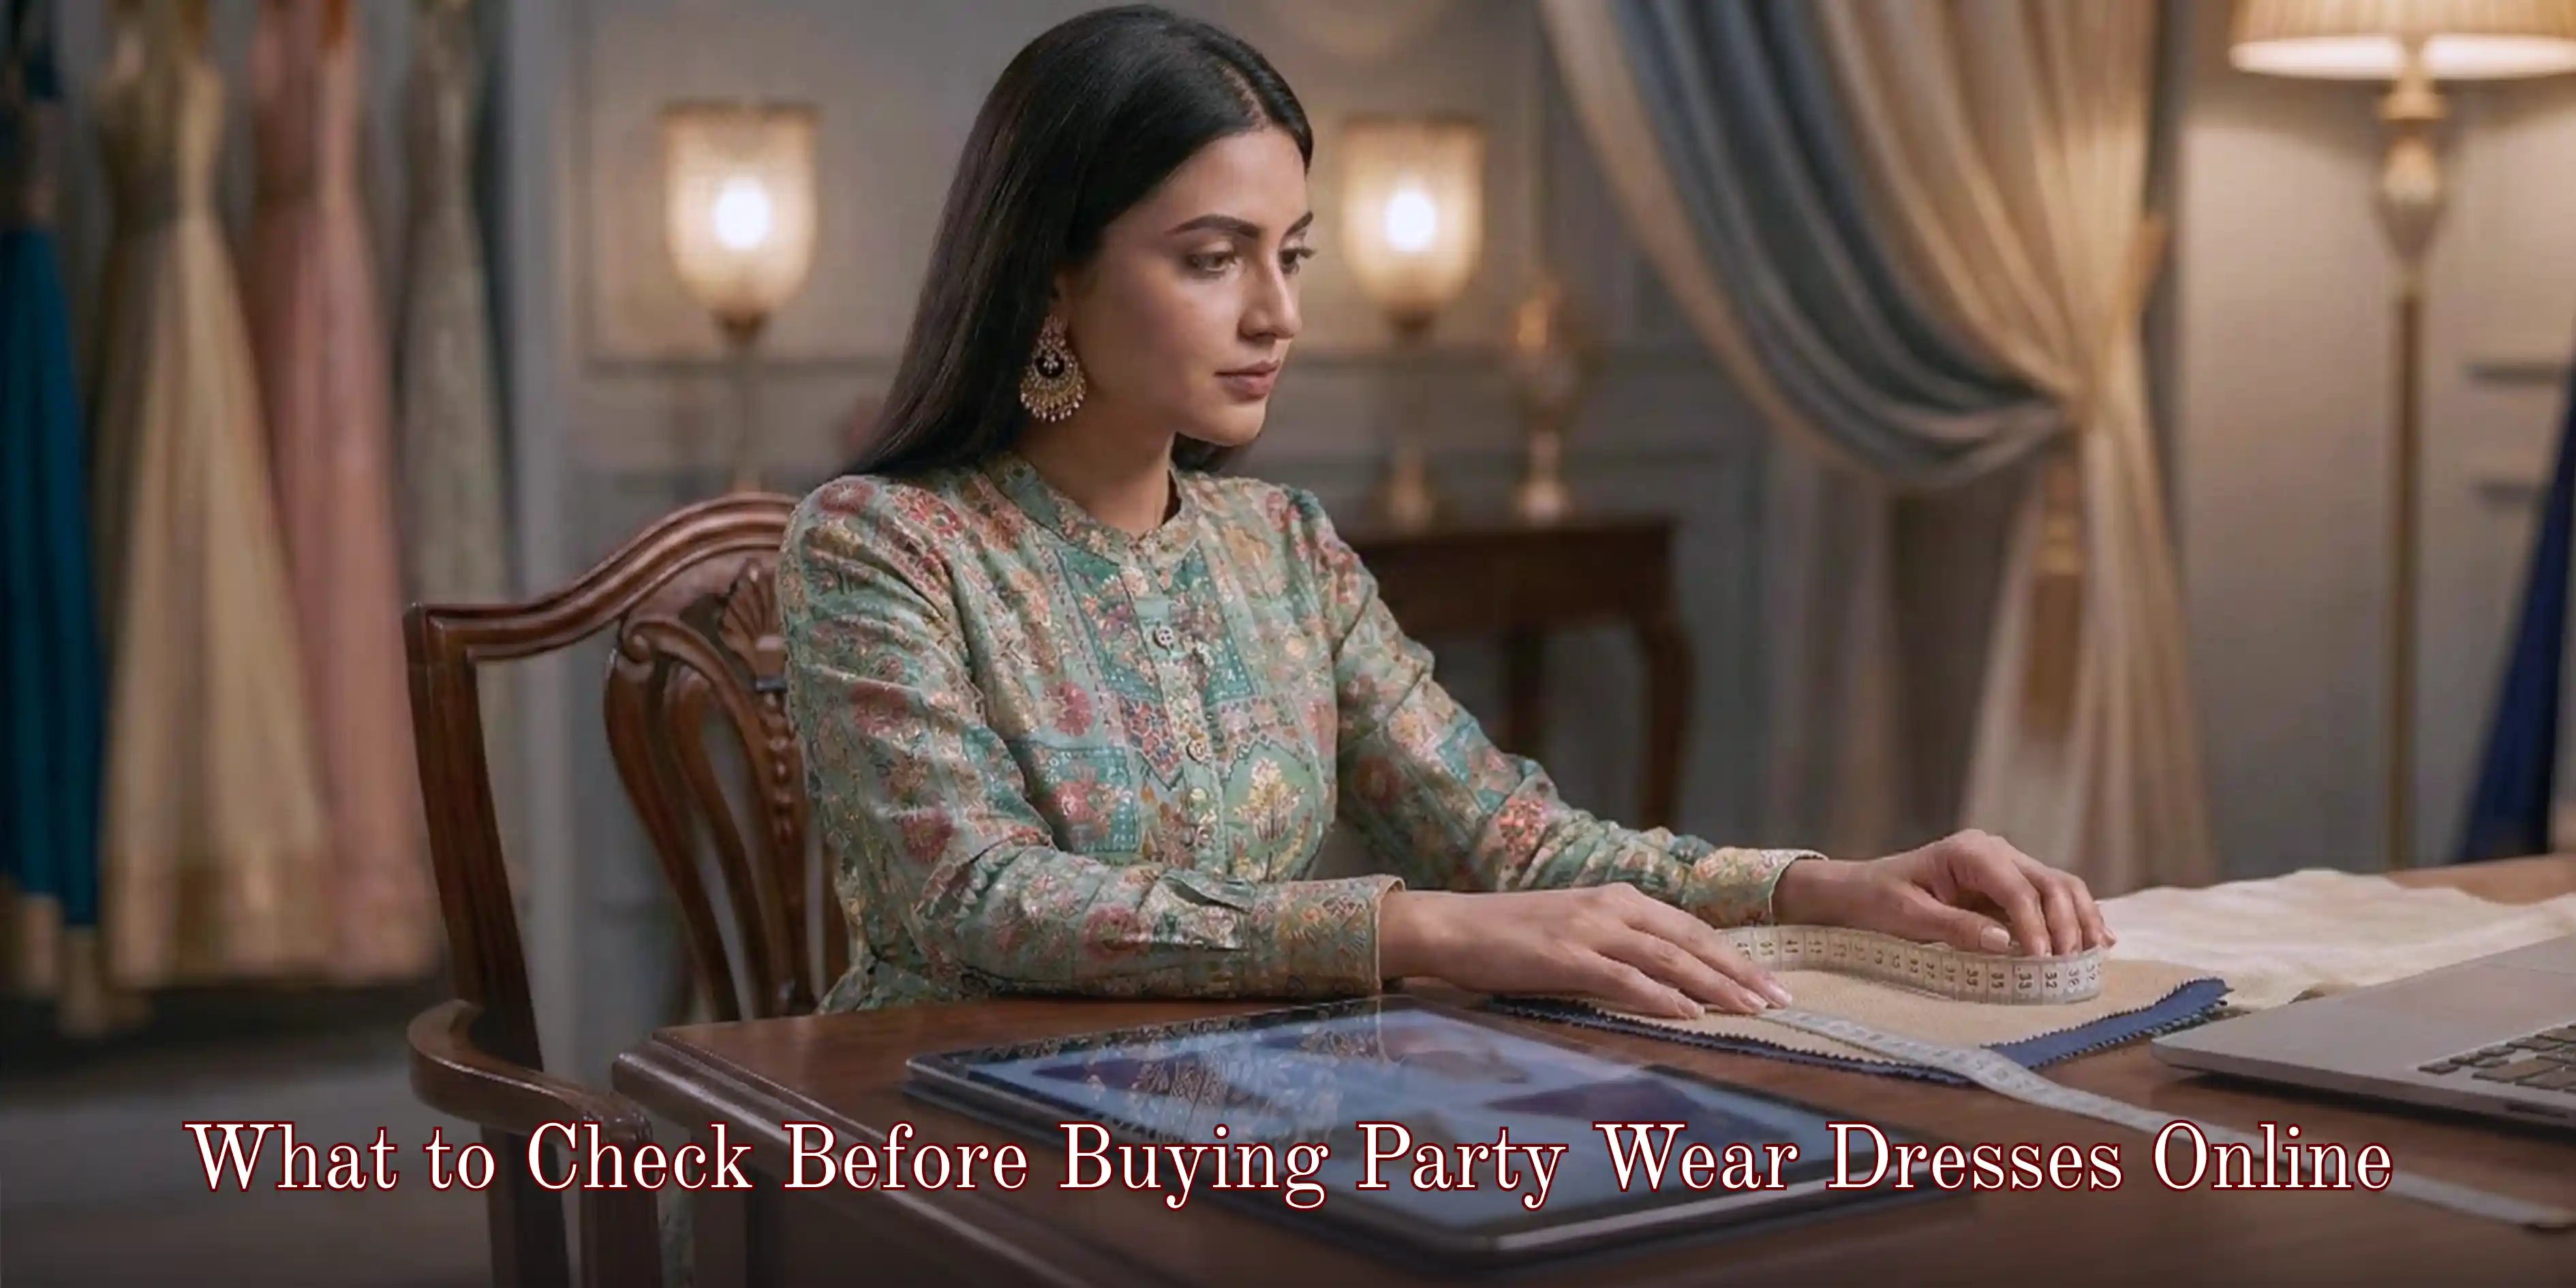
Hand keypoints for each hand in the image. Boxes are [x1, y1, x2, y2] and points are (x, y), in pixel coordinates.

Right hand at [1377, 885, 1794, 1019]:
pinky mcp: (1566, 956)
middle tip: (1782, 1000)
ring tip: (1751, 1009)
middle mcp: (1612, 907)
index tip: (1771, 983)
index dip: (1734, 956)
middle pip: (1692, 941)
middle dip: (1741, 972)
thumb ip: (1620, 942)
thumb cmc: (1512, 934)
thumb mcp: (1576, 927)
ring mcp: (1590, 929)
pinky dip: (1661, 996)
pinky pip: (1625, 978)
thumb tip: (1666, 974)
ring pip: (1669, 958)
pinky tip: (1689, 1013)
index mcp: (1619, 897)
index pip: (1692, 929)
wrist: (1454, 926)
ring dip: (1715, 985)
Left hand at [1769, 830, 2113, 957]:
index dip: (2035, 925)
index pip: (2017, 888)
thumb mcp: (1907, 917)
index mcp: (1969, 852)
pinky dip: (2074, 917)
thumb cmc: (1877, 901)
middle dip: (2067, 923)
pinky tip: (2096, 940)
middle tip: (2071, 964)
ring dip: (2080, 918)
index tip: (2043, 960)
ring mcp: (2005, 865)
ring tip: (2094, 953)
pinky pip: (2050, 897)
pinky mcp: (2008, 884)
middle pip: (2050, 883)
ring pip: (2059, 886)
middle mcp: (1994, 851)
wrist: (1858, 890)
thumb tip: (2007, 943)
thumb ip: (1956, 928)